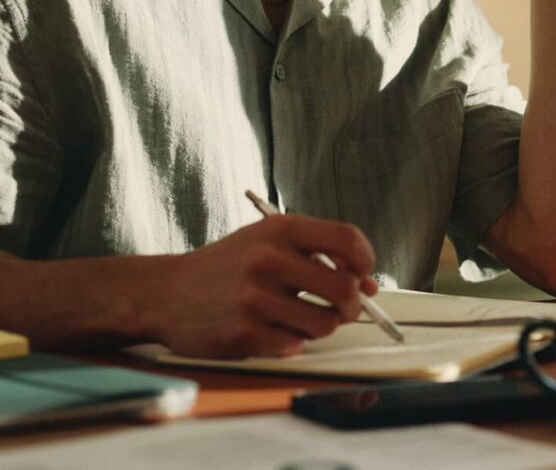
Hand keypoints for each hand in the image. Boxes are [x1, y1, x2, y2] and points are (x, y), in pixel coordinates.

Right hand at [154, 215, 377, 357]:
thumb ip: (320, 255)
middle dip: (353, 305)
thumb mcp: (270, 241)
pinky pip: (295, 347)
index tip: (363, 274)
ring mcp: (256, 298)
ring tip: (302, 318)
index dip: (366, 261)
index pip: (348, 240)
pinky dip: (292, 343)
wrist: (166, 292)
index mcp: (283, 228)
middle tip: (343, 308)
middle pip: (345, 289)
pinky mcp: (244, 334)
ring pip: (325, 323)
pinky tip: (272, 330)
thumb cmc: (229, 265)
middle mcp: (270, 259)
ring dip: (322, 326)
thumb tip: (370, 285)